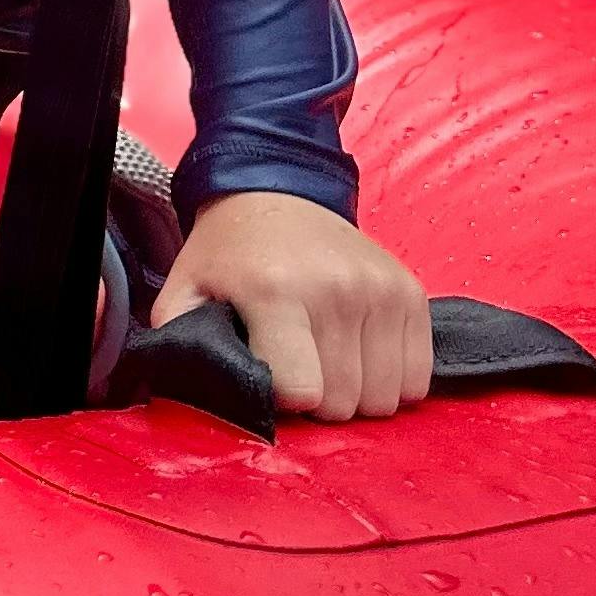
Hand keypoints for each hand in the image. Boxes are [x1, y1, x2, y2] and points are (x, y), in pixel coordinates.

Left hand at [154, 192, 431, 421]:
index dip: (280, 398)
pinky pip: (416, 381)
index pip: (301, 392)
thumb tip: (192, 386)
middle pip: (342, 402)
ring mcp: (380, 290)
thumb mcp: (184, 289)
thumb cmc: (230, 253)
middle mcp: (336, 288)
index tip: (268, 374)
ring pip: (383, 399)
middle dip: (316, 401)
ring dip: (354, 394)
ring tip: (325, 359)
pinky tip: (359, 354)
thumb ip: (179, 340)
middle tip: (296, 365)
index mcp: (276, 290)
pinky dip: (390, 381)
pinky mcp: (410, 293)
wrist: (277, 192)